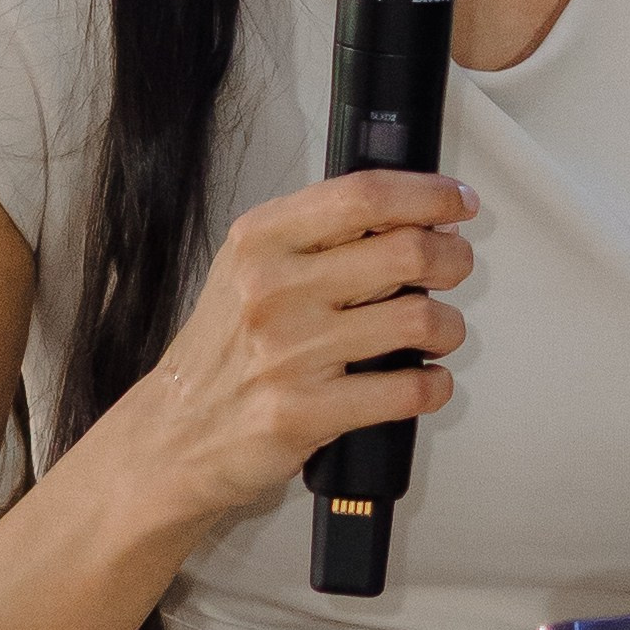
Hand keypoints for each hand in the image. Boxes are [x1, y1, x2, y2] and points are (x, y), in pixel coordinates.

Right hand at [135, 171, 474, 523]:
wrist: (172, 434)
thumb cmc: (223, 350)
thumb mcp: (251, 268)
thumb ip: (320, 236)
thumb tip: (413, 214)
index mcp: (261, 240)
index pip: (364, 195)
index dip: (428, 195)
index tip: (457, 202)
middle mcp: (272, 289)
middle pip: (405, 252)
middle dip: (451, 259)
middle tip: (453, 268)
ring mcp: (288, 352)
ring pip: (418, 320)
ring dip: (448, 326)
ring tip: (438, 332)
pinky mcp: (303, 413)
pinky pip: (406, 390)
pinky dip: (434, 385)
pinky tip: (425, 381)